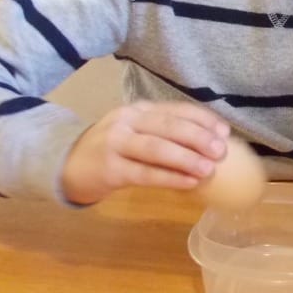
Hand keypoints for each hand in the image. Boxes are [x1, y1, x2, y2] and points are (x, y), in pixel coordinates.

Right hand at [62, 101, 228, 203]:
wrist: (68, 166)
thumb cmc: (114, 150)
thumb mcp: (138, 133)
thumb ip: (166, 135)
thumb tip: (212, 145)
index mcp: (140, 110)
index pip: (176, 109)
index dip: (202, 119)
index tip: (225, 132)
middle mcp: (128, 121)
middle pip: (168, 126)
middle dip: (198, 137)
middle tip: (222, 151)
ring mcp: (116, 143)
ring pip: (156, 148)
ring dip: (186, 158)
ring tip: (209, 169)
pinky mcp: (109, 169)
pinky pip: (145, 173)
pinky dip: (169, 178)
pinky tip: (189, 183)